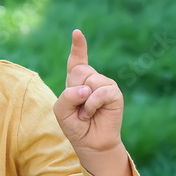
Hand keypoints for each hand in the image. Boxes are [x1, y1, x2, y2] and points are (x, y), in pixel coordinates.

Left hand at [52, 29, 123, 155]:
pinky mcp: (114, 93)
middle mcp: (92, 79)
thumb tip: (87, 88)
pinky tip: (92, 114)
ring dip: (82, 101)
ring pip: (89, 80)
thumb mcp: (61, 110)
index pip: (77, 61)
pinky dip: (91, 105)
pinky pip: (99, 91)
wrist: (90, 143)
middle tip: (78, 107)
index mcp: (77, 81)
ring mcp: (105, 84)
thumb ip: (67, 96)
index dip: (78, 46)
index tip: (77, 33)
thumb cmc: (75, 125)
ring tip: (86, 113)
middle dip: (74, 89)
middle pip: (79, 71)